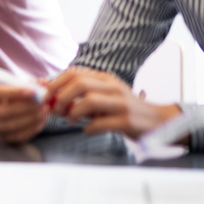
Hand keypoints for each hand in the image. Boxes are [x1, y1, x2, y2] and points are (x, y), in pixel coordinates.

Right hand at [0, 84, 49, 143]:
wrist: (19, 107)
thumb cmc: (19, 93)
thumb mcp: (22, 84)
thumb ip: (33, 85)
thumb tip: (43, 86)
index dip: (15, 93)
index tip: (33, 92)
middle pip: (3, 112)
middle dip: (26, 108)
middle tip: (41, 103)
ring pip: (12, 125)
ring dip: (32, 118)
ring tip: (45, 110)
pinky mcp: (4, 137)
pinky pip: (19, 136)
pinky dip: (33, 128)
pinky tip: (42, 119)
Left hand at [45, 67, 179, 138]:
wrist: (157, 121)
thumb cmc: (123, 110)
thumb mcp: (104, 96)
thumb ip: (81, 94)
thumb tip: (50, 96)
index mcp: (105, 79)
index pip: (74, 72)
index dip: (55, 83)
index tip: (45, 96)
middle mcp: (113, 87)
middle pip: (79, 83)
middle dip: (61, 97)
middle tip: (56, 111)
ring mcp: (121, 103)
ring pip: (89, 100)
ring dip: (73, 113)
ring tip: (71, 120)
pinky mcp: (127, 120)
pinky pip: (100, 123)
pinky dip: (88, 128)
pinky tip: (87, 130)